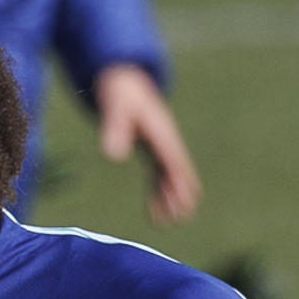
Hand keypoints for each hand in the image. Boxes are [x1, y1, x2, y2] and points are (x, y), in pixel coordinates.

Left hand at [94, 64, 201, 224]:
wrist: (121, 78)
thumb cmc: (118, 92)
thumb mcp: (115, 108)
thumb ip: (114, 129)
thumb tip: (113, 155)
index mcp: (160, 130)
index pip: (173, 159)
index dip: (179, 179)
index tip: (185, 198)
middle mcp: (164, 138)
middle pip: (176, 169)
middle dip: (180, 191)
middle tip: (183, 215)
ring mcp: (159, 143)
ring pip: (168, 174)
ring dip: (169, 196)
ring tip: (169, 221)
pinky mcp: (150, 147)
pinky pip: (157, 173)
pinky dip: (158, 191)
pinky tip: (155, 211)